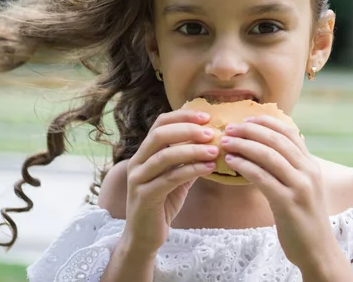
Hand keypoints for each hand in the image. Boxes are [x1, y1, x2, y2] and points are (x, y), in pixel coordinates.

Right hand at [123, 110, 217, 255]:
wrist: (144, 237)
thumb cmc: (162, 204)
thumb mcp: (176, 177)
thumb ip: (188, 159)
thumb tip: (213, 142)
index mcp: (144, 152)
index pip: (160, 123)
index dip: (183, 116)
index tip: (207, 116)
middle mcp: (137, 162)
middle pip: (160, 134)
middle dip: (188, 130)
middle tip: (212, 133)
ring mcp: (138, 179)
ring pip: (165, 156)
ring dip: (193, 150)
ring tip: (215, 151)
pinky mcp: (144, 196)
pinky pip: (170, 178)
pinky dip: (191, 170)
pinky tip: (209, 168)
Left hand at [220, 116, 339, 269]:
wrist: (318, 250)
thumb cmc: (303, 218)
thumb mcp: (302, 187)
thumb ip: (289, 168)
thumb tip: (264, 148)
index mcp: (311, 165)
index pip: (289, 132)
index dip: (266, 122)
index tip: (246, 119)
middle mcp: (309, 171)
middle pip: (276, 140)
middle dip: (250, 130)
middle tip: (229, 128)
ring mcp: (300, 187)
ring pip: (268, 155)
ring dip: (244, 145)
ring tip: (226, 142)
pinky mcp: (288, 203)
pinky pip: (262, 177)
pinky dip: (244, 166)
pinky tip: (231, 162)